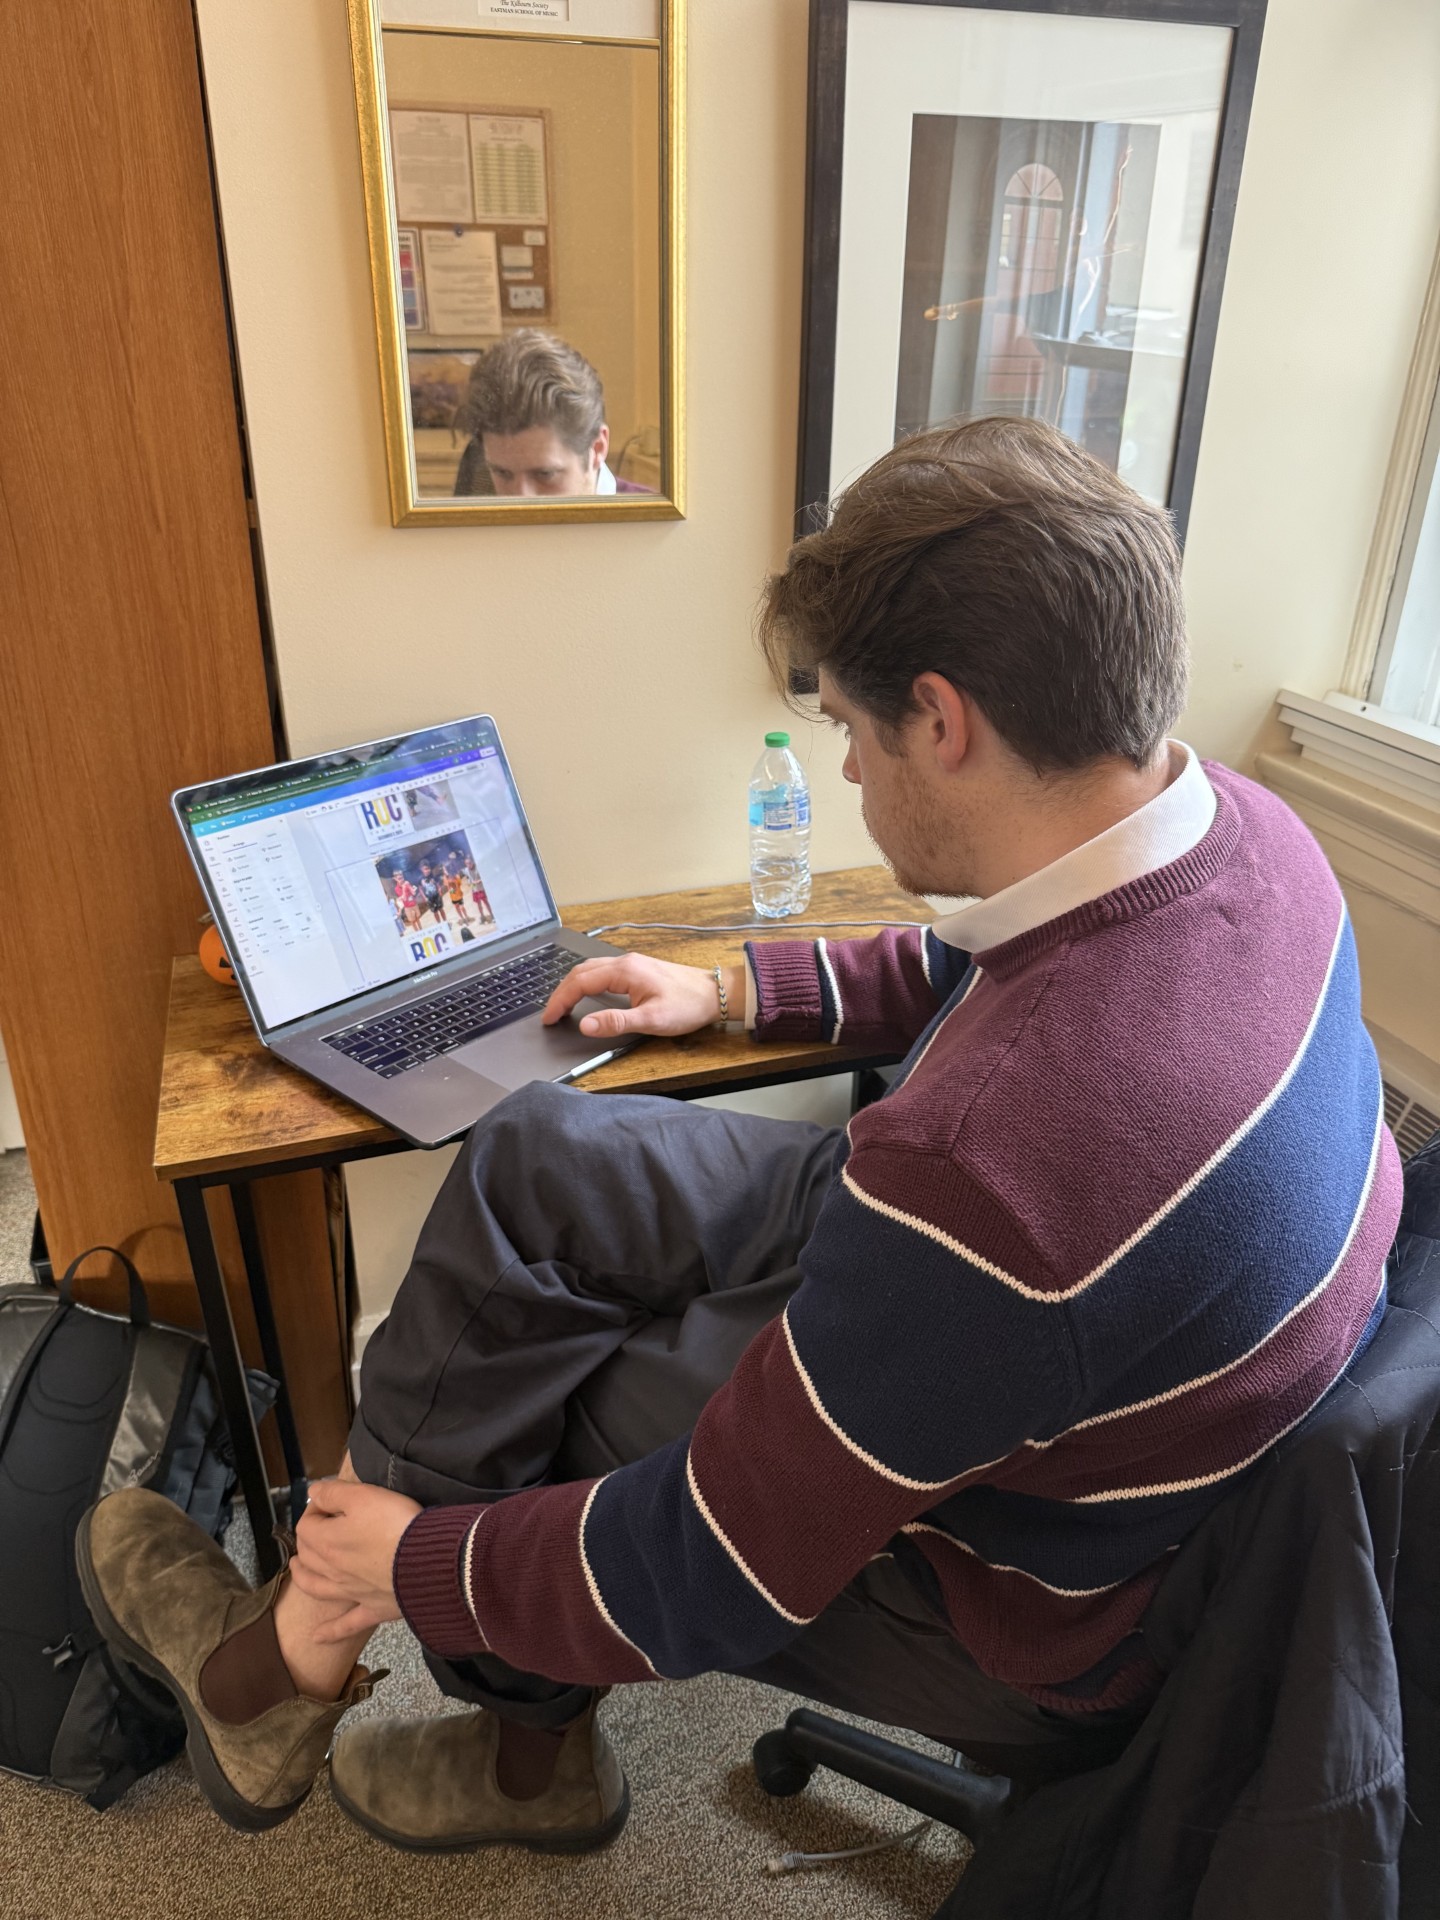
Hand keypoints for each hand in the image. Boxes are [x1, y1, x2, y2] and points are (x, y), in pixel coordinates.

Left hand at [291, 1477, 421, 1643]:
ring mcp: (351, 1593)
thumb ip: (334, 1492)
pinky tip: (318, 1638)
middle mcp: (333, 1570)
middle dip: (307, 1539)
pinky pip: (346, 1625)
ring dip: (304, 1577)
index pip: (306, 1525)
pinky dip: (330, 1632)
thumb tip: (313, 1493)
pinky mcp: (373, 1609)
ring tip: (297, 1570)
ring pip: (317, 1588)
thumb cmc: (396, 1525)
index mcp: (327, 1542)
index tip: (331, 1500)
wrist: (428, 1562)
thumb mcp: (364, 1495)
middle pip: (308, 1555)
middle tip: (317, 1526)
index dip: (315, 1510)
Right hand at [542, 953, 744, 1039]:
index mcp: (625, 971)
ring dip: (572, 985)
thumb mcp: (652, 1020)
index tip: (549, 1018)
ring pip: (591, 969)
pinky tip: (586, 994)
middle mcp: (625, 962)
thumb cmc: (688, 1005)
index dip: (561, 1000)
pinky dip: (586, 982)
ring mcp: (632, 964)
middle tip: (550, 1013)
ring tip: (562, 1004)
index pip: (580, 982)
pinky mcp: (638, 969)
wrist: (715, 994)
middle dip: (561, 991)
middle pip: (581, 972)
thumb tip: (586, 1025)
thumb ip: (616, 1022)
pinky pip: (602, 971)